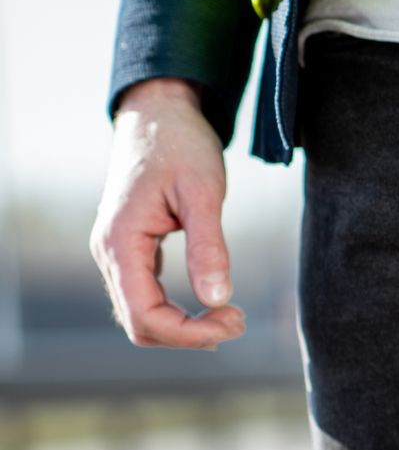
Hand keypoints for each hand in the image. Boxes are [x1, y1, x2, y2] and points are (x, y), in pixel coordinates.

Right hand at [89, 78, 244, 349]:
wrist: (160, 115)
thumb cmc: (181, 146)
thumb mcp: (204, 193)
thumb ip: (209, 246)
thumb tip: (219, 299)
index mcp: (121, 242)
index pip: (144, 316)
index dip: (189, 333)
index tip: (235, 319)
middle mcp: (110, 253)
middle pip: (139, 324)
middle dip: (189, 334)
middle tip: (238, 319)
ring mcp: (117, 252)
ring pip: (141, 314)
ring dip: (183, 326)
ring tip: (230, 314)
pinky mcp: (132, 249)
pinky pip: (146, 295)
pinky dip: (177, 310)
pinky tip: (212, 301)